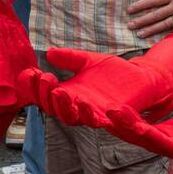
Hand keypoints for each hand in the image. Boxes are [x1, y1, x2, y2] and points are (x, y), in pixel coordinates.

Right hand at [19, 47, 172, 128]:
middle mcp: (77, 107)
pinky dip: (91, 114)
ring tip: (60, 91)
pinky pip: (100, 121)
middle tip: (45, 78)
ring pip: (72, 118)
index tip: (29, 72)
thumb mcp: (89, 60)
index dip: (33, 87)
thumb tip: (49, 52)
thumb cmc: (114, 72)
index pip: (44, 95)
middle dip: (45, 95)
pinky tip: (83, 101)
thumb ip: (70, 58)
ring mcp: (93, 114)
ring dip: (64, 106)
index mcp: (68, 95)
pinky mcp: (112, 117)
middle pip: (54, 109)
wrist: (143, 78)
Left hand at [102, 103, 172, 159]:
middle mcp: (171, 146)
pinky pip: (140, 127)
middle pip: (140, 138)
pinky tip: (110, 109)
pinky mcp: (164, 132)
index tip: (122, 116)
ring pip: (136, 134)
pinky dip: (125, 119)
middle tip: (101, 110)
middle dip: (120, 126)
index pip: (159, 141)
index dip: (140, 130)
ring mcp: (166, 140)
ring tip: (101, 110)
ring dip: (117, 124)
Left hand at [127, 0, 172, 39]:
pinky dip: (166, 36)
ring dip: (149, 29)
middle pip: (155, 14)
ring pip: (163, 24)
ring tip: (138, 34)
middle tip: (129, 25)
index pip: (154, 0)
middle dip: (141, 20)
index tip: (129, 9)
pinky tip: (157, 42)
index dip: (141, 4)